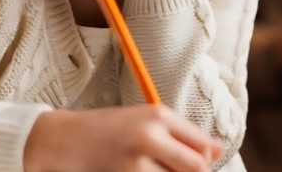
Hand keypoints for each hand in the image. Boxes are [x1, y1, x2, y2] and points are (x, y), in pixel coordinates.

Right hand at [23, 106, 222, 171]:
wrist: (65, 140)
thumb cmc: (107, 129)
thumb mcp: (143, 120)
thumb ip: (180, 133)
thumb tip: (217, 150)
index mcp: (158, 115)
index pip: (203, 145)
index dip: (206, 160)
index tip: (199, 164)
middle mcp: (150, 136)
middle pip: (197, 168)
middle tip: (173, 169)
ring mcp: (137, 162)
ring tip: (152, 169)